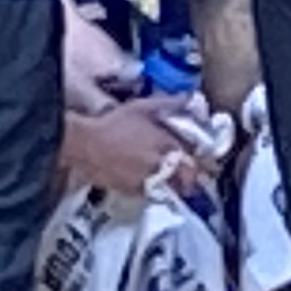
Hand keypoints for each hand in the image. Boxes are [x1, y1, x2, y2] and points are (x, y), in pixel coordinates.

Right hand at [61, 93, 209, 196]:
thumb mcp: (141, 107)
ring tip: (171, 183)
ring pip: (168, 189)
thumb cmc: (113, 123)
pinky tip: (147, 182)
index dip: (201, 163)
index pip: (193, 159)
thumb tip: (189, 97)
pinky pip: (149, 194)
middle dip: (190, 179)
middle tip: (192, 178)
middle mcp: (160, 165)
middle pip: (185, 179)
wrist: (85, 145)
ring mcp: (146, 181)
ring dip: (172, 186)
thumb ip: (168, 102)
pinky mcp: (131, 192)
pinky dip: (151, 189)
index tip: (205, 164)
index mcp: (167, 144)